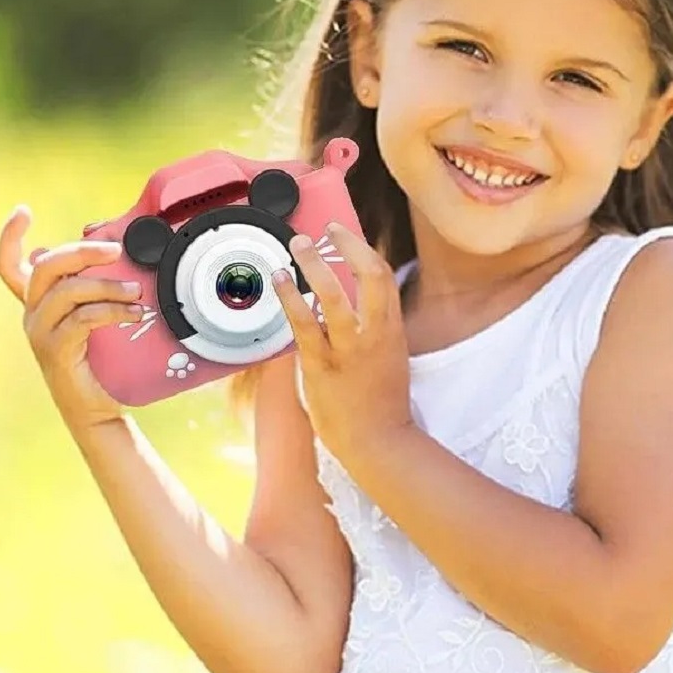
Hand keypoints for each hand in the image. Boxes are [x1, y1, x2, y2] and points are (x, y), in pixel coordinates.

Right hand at [0, 205, 144, 437]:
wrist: (99, 408)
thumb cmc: (103, 360)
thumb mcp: (101, 317)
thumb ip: (102, 289)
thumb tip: (125, 258)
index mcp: (40, 303)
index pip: (11, 266)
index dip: (10, 236)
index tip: (23, 210)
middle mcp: (34, 314)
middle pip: (46, 267)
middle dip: (82, 251)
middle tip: (117, 249)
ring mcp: (41, 333)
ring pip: (67, 291)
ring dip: (106, 285)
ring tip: (136, 290)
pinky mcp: (56, 351)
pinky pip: (81, 319)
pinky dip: (111, 311)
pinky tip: (135, 314)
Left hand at [272, 222, 413, 466]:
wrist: (379, 443)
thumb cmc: (382, 403)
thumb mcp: (390, 357)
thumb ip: (375, 329)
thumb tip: (355, 303)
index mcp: (392, 329)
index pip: (382, 276)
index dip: (363, 249)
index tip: (345, 235)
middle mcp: (375, 333)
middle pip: (368, 275)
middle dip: (347, 245)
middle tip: (326, 230)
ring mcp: (349, 349)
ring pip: (333, 295)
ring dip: (313, 265)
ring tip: (296, 246)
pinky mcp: (323, 366)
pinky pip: (304, 325)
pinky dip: (291, 298)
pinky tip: (280, 282)